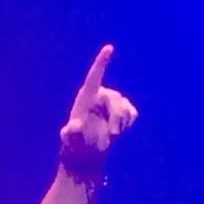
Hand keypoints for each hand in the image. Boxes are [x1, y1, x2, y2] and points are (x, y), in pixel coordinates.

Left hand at [57, 44, 137, 179]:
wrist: (86, 155)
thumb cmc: (75, 148)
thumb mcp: (71, 142)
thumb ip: (71, 134)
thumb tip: (73, 125)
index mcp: (85, 98)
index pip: (94, 77)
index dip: (101, 63)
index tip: (109, 48)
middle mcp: (99, 97)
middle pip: (115, 98)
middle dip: (117, 116)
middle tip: (115, 135)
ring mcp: (111, 103)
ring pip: (125, 105)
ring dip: (122, 121)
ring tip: (114, 135)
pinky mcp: (121, 111)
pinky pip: (132, 112)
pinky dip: (129, 121)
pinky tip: (120, 130)